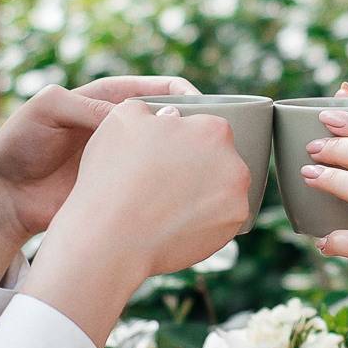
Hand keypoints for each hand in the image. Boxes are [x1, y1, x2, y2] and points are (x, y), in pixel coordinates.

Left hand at [0, 76, 196, 274]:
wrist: (5, 195)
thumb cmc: (21, 143)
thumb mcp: (48, 109)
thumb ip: (89, 106)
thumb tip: (135, 118)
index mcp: (110, 99)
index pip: (162, 89)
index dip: (187, 96)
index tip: (203, 111)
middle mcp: (123, 128)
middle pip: (173, 122)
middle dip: (194, 130)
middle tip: (211, 145)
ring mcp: (125, 160)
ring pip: (169, 156)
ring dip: (187, 161)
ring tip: (204, 171)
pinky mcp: (122, 189)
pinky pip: (155, 186)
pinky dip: (172, 189)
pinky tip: (184, 196)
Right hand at [20, 99, 252, 344]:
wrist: (111, 238)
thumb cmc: (114, 174)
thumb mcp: (122, 119)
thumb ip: (151, 109)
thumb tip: (169, 116)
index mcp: (214, 130)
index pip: (204, 127)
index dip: (181, 139)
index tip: (163, 152)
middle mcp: (235, 163)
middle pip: (217, 158)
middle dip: (195, 165)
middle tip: (162, 179)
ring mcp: (237, 200)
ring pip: (220, 189)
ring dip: (200, 192)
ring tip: (166, 203)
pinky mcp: (230, 231)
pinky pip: (218, 219)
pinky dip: (201, 219)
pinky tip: (173, 222)